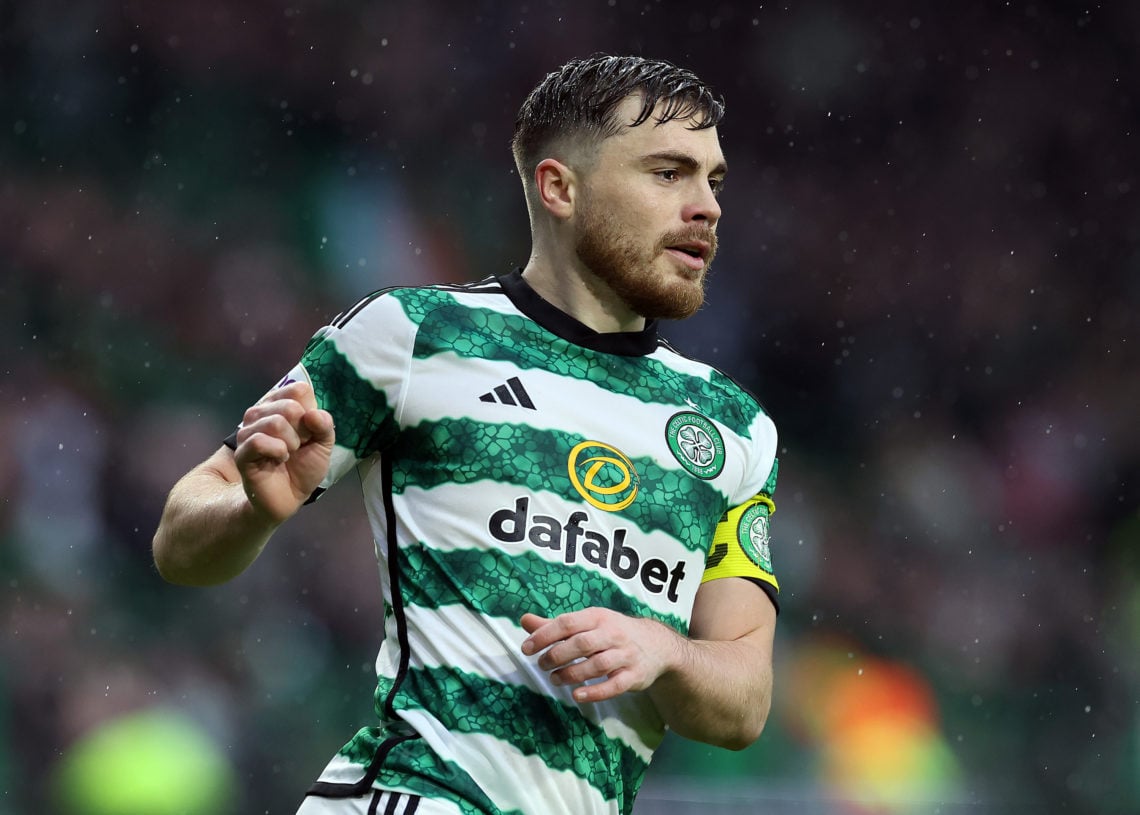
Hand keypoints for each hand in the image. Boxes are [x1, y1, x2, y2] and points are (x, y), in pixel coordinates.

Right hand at [233, 381, 334, 523]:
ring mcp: (248, 431)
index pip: (299, 390)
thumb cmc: (304, 467)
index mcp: (280, 405)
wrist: (289, 497)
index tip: (309, 431)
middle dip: (303, 431)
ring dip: (292, 443)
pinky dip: (278, 451)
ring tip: (289, 454)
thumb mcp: (324, 444)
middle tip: (299, 446)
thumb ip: (325, 425)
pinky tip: (279, 459)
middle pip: (289, 406)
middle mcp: (261, 413)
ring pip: (275, 423)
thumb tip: (315, 414)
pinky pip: (260, 441)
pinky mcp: (242, 452)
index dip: (310, 412)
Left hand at [520, 609, 680, 702]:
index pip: (568, 623)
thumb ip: (556, 625)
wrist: (656, 645)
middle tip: (542, 665)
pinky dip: (595, 692)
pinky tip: (577, 696)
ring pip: (597, 665)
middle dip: (557, 655)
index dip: (545, 635)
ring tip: (555, 679)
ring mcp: (625, 655)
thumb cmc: (612, 633)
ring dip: (572, 674)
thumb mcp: (587, 623)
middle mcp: (613, 634)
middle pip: (582, 643)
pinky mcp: (634, 676)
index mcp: (598, 617)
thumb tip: (524, 620)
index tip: (527, 648)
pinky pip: (614, 686)